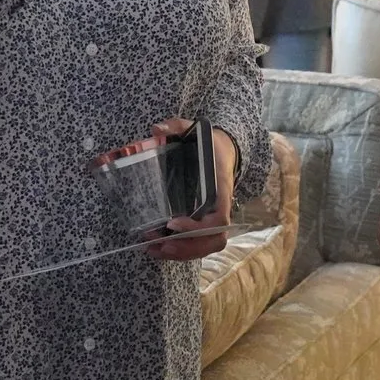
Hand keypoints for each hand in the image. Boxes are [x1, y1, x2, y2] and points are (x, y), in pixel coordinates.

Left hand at [150, 119, 234, 260]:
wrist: (224, 148)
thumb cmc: (210, 143)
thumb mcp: (195, 130)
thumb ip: (176, 126)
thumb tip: (156, 129)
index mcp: (221, 188)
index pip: (218, 218)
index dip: (198, 227)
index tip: (172, 223)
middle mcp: (222, 207)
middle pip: (213, 239)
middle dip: (187, 247)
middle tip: (161, 245)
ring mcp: (215, 216)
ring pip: (207, 246)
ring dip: (181, 253)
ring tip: (154, 250)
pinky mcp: (206, 222)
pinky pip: (200, 243)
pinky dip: (181, 250)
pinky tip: (159, 248)